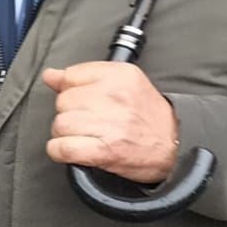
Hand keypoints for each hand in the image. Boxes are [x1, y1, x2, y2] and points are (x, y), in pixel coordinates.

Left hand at [42, 63, 181, 184]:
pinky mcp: (105, 150)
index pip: (70, 76)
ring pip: (59, 124)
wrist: (176, 147)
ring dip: (66, 134)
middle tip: (90, 122)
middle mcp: (114, 97)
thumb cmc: (148, 116)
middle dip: (70, 113)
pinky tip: (72, 150)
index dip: (72, 91)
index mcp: (119, 75)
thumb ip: (84, 76)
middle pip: (62, 101)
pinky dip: (60, 151)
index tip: (84, 102)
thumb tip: (50, 75)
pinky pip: (61, 148)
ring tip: (86, 136)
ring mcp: (109, 124)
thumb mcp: (123, 83)